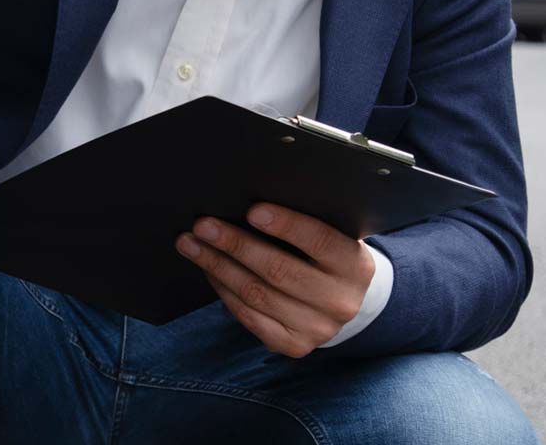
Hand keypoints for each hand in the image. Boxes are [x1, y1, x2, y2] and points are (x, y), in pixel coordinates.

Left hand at [175, 203, 374, 357]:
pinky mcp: (294, 345)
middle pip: (279, 270)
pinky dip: (224, 291)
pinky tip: (208, 270)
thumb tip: (246, 200)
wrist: (343, 301)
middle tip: (202, 225)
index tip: (252, 210)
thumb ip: (302, 221)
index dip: (286, 225)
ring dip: (217, 266)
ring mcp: (318, 328)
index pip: (320, 241)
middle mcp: (341, 301)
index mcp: (355, 265)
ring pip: (257, 294)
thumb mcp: (329, 235)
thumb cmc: (323, 255)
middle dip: (235, 244)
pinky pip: (249, 316)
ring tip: (190, 244)